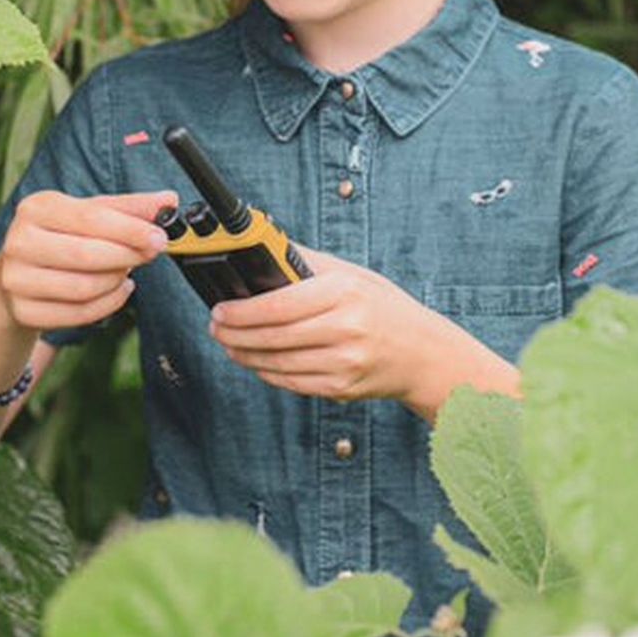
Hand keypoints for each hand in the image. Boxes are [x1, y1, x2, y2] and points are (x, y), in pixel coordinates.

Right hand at [0, 189, 176, 333]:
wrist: (21, 274)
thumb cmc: (64, 237)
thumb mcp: (93, 214)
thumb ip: (131, 208)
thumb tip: (168, 200)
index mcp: (37, 208)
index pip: (92, 217)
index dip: (130, 229)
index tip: (159, 237)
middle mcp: (19, 241)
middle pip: (87, 254)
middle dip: (127, 256)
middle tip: (149, 253)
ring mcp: (16, 279)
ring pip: (84, 287)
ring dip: (116, 281)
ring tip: (126, 271)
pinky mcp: (22, 311)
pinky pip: (78, 314)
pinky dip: (108, 304)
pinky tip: (117, 290)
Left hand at [208, 247, 451, 405]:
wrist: (421, 352)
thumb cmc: (382, 307)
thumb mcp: (351, 274)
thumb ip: (305, 262)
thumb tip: (262, 247)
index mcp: (344, 292)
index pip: (280, 304)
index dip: (242, 310)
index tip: (220, 308)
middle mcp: (346, 328)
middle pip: (273, 336)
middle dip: (234, 333)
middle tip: (216, 327)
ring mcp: (344, 362)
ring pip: (277, 363)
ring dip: (244, 355)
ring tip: (229, 344)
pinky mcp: (341, 388)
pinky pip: (292, 382)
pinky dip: (267, 372)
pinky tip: (256, 362)